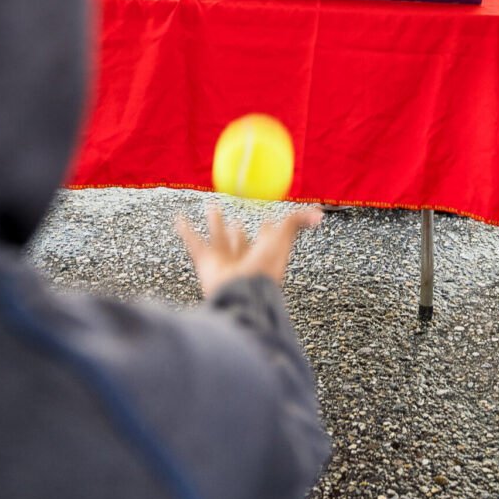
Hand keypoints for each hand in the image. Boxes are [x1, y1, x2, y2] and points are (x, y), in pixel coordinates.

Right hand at [176, 202, 322, 296]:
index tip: (267, 216)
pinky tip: (179, 217)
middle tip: (235, 215)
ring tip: (212, 207)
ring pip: (219, 238)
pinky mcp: (206, 263)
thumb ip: (298, 222)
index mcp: (266, 253)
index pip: (268, 237)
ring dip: (215, 223)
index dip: (270, 228)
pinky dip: (185, 230)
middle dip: (238, 228)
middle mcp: (245, 258)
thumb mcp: (284, 238)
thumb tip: (319, 212)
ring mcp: (225, 262)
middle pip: (241, 239)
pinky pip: (194, 242)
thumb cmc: (265, 268)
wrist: (241, 292)